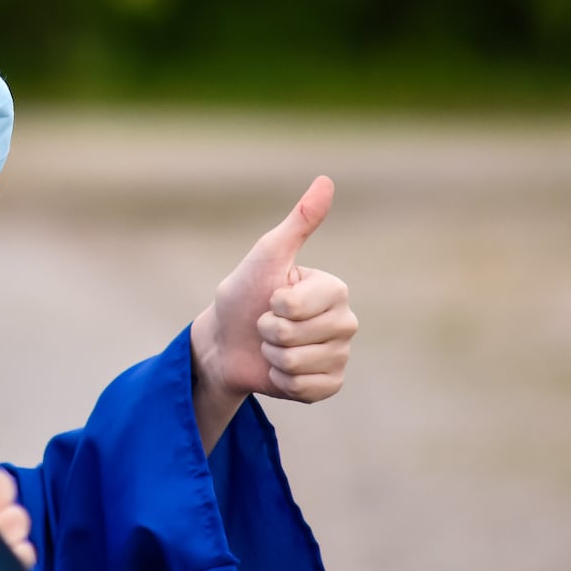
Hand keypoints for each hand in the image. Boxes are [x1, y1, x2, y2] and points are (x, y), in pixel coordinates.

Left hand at [192, 177, 356, 404]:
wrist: (225, 342)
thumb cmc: (243, 295)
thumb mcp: (266, 256)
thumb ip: (298, 223)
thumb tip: (326, 180)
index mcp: (334, 289)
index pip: (299, 306)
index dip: (273, 306)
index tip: (269, 299)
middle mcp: (345, 321)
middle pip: (299, 337)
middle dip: (269, 334)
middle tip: (265, 326)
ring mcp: (340, 355)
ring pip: (300, 364)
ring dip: (273, 358)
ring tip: (270, 347)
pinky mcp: (330, 384)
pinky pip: (309, 390)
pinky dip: (283, 382)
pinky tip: (280, 370)